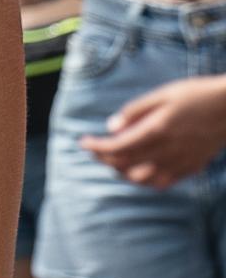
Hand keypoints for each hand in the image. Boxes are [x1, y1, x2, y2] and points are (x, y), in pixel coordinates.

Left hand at [82, 76, 225, 188]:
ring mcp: (181, 163)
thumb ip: (134, 112)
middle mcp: (167, 151)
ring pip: (143, 180)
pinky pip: (164, 183)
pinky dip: (146, 181)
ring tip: (113, 161)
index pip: (117, 147)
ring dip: (123, 173)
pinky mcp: (192, 168)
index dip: (96, 147)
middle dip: (105, 159)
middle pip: (126, 165)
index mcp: (156, 131)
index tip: (83, 142)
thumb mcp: (161, 95)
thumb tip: (111, 127)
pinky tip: (139, 171)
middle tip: (94, 150)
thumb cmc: (195, 95)